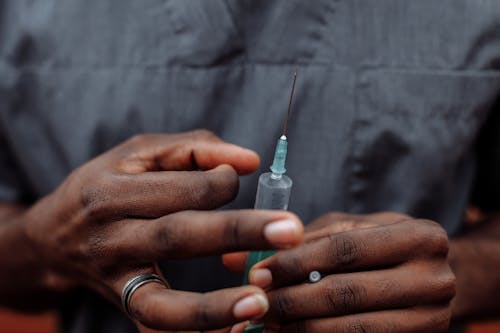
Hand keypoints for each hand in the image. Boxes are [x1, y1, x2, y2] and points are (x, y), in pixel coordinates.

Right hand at [21, 130, 302, 331]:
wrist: (51, 236)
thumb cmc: (106, 183)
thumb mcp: (139, 153)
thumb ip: (195, 149)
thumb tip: (251, 161)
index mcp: (113, 190)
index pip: (181, 188)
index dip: (222, 182)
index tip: (242, 178)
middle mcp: (110, 237)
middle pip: (177, 236)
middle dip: (238, 232)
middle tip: (291, 230)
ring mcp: (114, 279)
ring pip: (161, 301)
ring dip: (212, 307)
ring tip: (262, 302)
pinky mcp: (122, 305)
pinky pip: (156, 328)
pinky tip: (236, 331)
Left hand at [226, 212, 454, 331]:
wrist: (432, 281)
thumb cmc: (382, 248)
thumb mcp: (352, 230)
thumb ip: (301, 240)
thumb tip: (234, 259)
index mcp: (420, 237)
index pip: (344, 249)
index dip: (296, 263)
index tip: (258, 274)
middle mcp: (434, 279)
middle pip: (346, 293)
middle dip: (293, 301)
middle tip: (256, 305)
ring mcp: (433, 320)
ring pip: (353, 330)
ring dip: (302, 330)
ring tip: (267, 326)